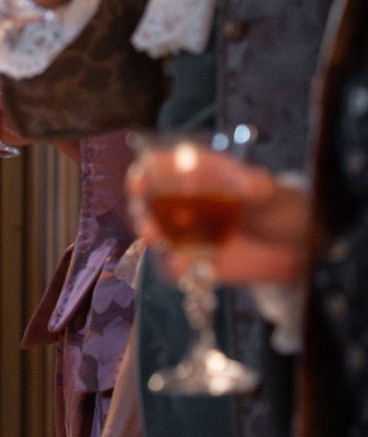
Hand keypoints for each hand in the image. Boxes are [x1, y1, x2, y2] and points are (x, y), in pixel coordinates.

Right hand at [126, 150, 309, 285]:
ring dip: (153, 239)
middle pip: (148, 205)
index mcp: (194, 176)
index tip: (140, 182)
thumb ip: (258, 187)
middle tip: (147, 222)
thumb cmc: (279, 208)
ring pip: (157, 236)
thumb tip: (251, 185)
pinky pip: (174, 266)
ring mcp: (184, 234)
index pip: (159, 169)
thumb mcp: (271, 193)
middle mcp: (181, 204)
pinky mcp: (192, 262)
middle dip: (143, 213)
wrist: (296, 247)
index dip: (145, 174)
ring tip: (157, 242)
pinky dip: (173, 266)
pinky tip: (183, 266)